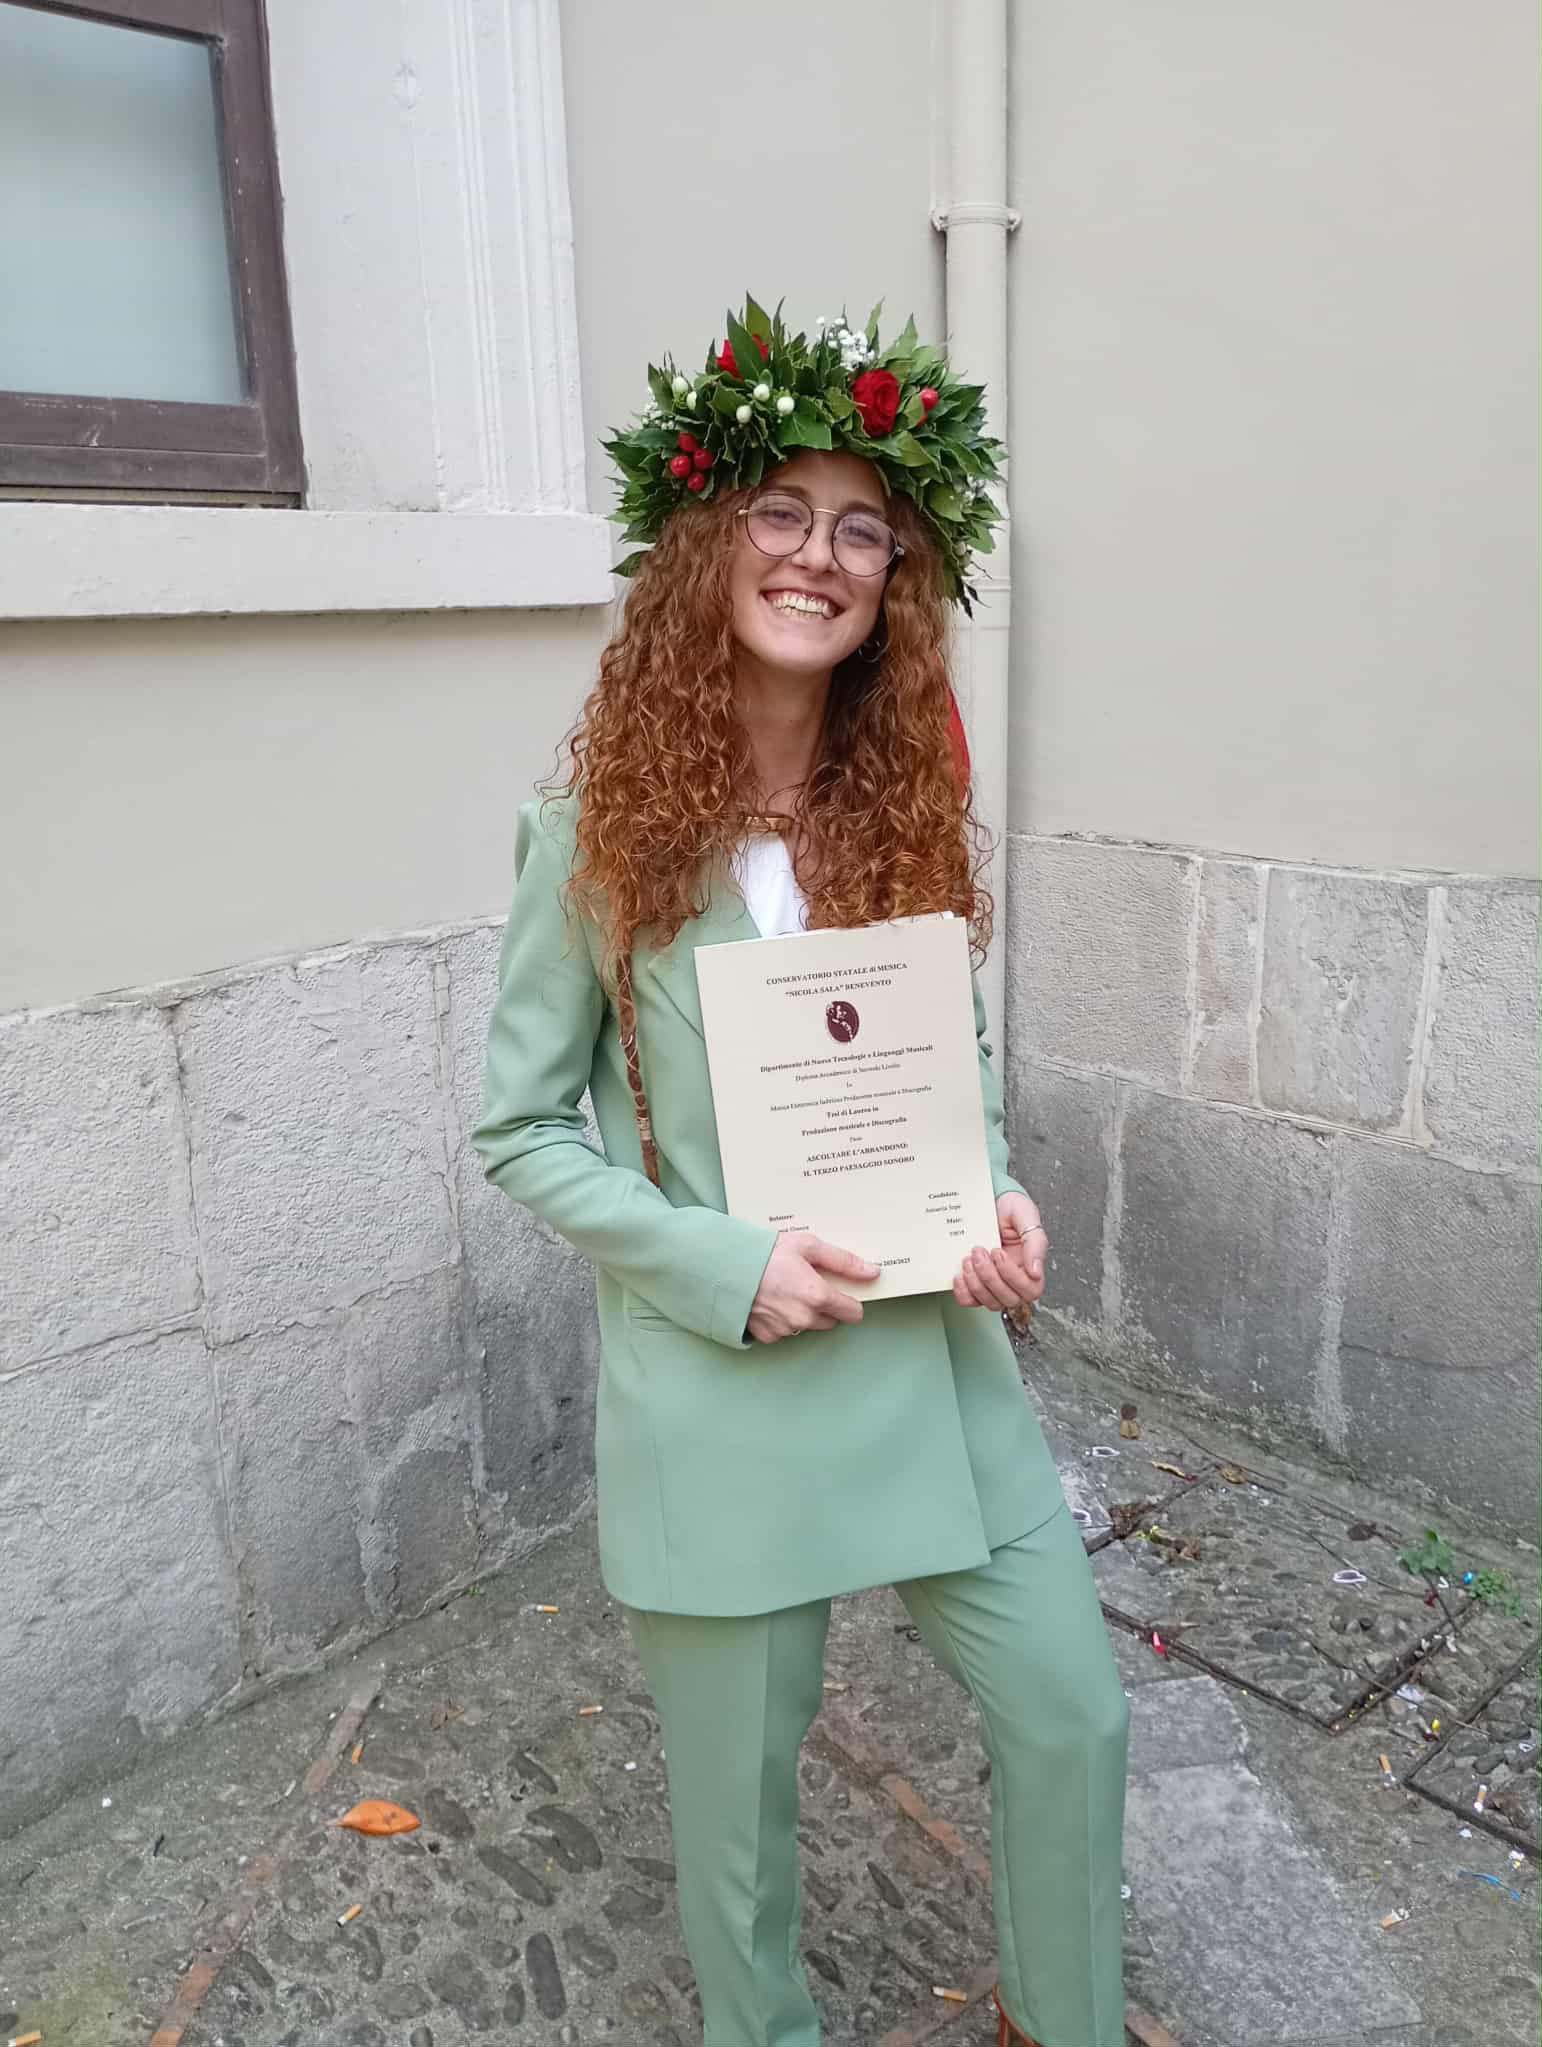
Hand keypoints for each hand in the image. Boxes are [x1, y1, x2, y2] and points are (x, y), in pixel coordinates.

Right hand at [747, 1232, 878, 1343]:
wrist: (723, 1268)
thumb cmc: (764, 1254)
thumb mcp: (808, 1246)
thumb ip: (843, 1261)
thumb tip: (872, 1272)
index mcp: (818, 1296)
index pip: (852, 1312)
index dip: (850, 1302)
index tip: (843, 1293)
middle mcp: (804, 1318)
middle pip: (830, 1320)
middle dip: (825, 1306)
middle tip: (807, 1284)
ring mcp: (785, 1329)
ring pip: (807, 1326)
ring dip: (803, 1313)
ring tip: (785, 1289)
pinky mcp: (767, 1336)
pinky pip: (784, 1331)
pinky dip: (782, 1319)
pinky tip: (771, 1301)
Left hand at [952, 1192, 1047, 1314]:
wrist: (991, 1202)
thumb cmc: (1011, 1209)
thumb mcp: (1027, 1216)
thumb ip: (1035, 1242)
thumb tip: (1036, 1271)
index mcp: (1031, 1266)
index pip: (1030, 1289)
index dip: (1012, 1276)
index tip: (998, 1252)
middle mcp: (1015, 1279)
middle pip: (1008, 1299)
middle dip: (989, 1276)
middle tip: (978, 1252)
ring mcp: (996, 1283)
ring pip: (991, 1302)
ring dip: (976, 1283)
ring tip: (969, 1259)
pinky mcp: (978, 1283)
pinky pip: (971, 1301)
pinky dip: (964, 1292)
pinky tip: (960, 1274)